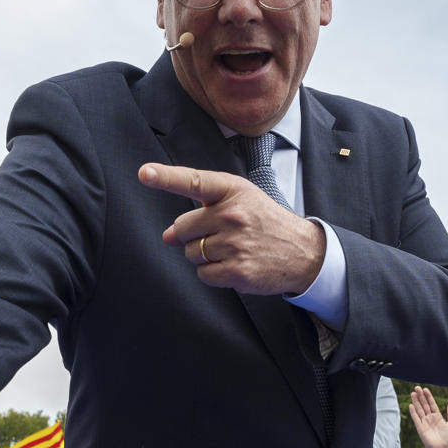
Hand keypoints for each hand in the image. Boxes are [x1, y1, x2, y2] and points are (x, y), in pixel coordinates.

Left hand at [140, 164, 325, 295]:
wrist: (303, 252)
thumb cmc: (265, 222)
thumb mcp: (242, 199)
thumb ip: (204, 207)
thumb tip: (169, 235)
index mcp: (233, 191)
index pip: (195, 181)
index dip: (165, 177)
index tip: (144, 173)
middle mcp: (233, 215)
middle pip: (182, 228)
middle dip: (191, 235)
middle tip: (217, 235)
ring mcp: (235, 244)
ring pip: (191, 253)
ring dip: (203, 255)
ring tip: (230, 250)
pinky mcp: (237, 271)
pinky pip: (203, 274)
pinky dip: (213, 274)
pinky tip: (233, 265)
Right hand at [407, 387, 447, 447]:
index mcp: (438, 417)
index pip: (432, 404)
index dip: (429, 397)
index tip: (426, 389)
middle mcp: (430, 419)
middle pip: (424, 405)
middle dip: (421, 396)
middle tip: (417, 387)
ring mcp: (425, 423)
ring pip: (419, 410)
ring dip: (416, 402)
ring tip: (413, 393)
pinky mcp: (421, 429)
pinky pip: (416, 419)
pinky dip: (413, 412)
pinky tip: (411, 405)